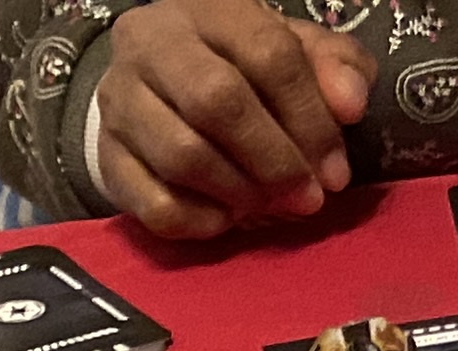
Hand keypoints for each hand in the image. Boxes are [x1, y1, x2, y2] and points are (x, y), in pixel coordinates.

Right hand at [98, 0, 376, 238]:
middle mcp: (152, 43)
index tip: (335, 170)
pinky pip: (155, 204)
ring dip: (240, 193)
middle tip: (307, 198)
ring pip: (182, 155)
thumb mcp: (300, 56)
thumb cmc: (246, 72)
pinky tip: (225, 218)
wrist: (160, 88)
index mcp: (208, 9)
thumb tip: (350, 104)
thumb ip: (337, 69)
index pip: (268, 53)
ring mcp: (120, 98)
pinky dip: (201, 222)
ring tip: (268, 205)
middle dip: (274, 161)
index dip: (310, 118)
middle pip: (216, 101)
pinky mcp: (107, 155)